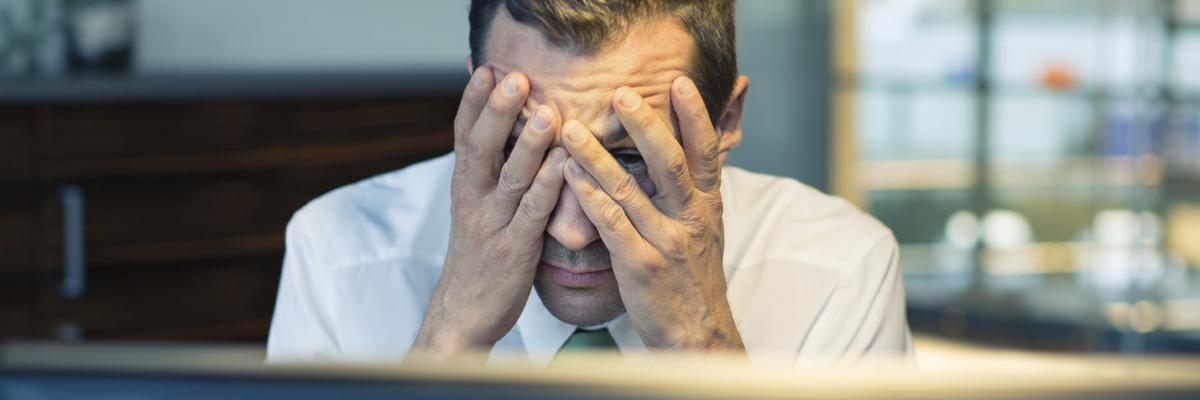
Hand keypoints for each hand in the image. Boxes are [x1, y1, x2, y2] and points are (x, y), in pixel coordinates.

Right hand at [411, 67, 565, 355]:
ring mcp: (493, 225)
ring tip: (545, 111)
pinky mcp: (514, 250)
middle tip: (514, 76)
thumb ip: (488, 172)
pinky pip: (533, 213)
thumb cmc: (479, 256)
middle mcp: (473, 200)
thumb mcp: (475, 209)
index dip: (473, 102)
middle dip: (497, 110)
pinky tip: (563, 163)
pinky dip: (548, 186)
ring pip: (509, 177)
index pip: (463, 136)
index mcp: (463, 187)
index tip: (485, 67)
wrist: (463, 315)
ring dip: (527, 142)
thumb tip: (498, 131)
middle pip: (481, 147)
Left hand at [559, 76, 742, 350]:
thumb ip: (694, 189)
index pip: (705, 150)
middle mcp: (690, 217)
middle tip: (620, 93)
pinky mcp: (640, 265)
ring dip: (597, 156)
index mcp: (707, 204)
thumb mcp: (706, 228)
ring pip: (629, 189)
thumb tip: (692, 148)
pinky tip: (570, 178)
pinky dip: (590, 198)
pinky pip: (611, 225)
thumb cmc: (694, 277)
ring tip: (570, 130)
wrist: (697, 334)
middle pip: (668, 161)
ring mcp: (665, 241)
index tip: (679, 82)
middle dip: (644, 125)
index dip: (695, 115)